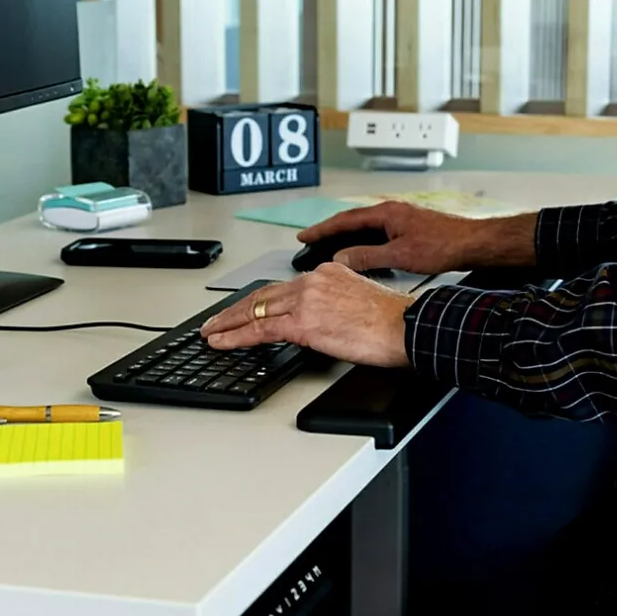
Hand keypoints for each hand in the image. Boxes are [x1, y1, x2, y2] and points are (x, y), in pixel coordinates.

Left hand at [200, 263, 411, 366]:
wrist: (405, 328)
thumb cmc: (391, 322)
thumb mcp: (356, 301)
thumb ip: (331, 305)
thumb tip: (317, 324)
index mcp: (326, 273)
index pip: (282, 288)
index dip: (257, 301)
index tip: (242, 309)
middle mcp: (313, 281)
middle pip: (262, 295)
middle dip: (233, 310)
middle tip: (214, 321)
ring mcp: (306, 300)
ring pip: (255, 310)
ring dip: (227, 324)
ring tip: (211, 334)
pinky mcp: (304, 322)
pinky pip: (260, 330)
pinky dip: (236, 337)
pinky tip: (223, 342)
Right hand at [299, 201, 537, 274]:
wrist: (471, 244)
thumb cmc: (442, 245)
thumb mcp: (399, 255)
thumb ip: (367, 256)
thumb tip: (342, 258)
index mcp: (386, 213)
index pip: (345, 220)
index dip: (322, 229)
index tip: (305, 236)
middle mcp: (391, 212)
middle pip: (352, 221)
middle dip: (329, 231)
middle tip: (310, 241)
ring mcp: (400, 221)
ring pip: (364, 228)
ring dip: (345, 237)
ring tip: (328, 247)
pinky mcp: (407, 231)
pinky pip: (376, 234)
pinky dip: (362, 242)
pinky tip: (360, 253)